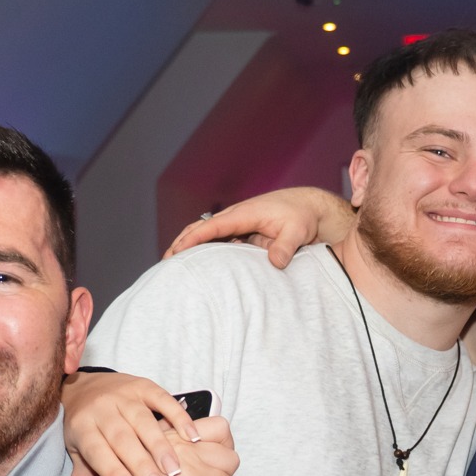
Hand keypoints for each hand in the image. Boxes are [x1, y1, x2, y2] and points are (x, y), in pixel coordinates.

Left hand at [62, 372, 207, 475]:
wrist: (83, 386)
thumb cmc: (84, 426)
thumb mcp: (76, 451)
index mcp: (83, 427)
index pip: (99, 453)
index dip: (116, 475)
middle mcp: (102, 409)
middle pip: (123, 439)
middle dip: (143, 466)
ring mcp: (124, 395)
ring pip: (143, 421)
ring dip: (161, 446)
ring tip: (176, 470)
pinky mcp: (143, 386)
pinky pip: (163, 399)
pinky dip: (179, 417)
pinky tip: (192, 437)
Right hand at [164, 187, 355, 269]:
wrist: (309, 207)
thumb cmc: (302, 216)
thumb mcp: (297, 231)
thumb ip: (285, 246)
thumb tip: (275, 263)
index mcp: (244, 214)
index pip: (212, 227)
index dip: (193, 239)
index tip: (177, 252)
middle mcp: (236, 218)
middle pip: (201, 229)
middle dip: (182, 244)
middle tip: (165, 264)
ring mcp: (237, 226)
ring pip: (207, 236)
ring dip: (189, 248)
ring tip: (173, 268)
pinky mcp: (242, 234)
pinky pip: (218, 243)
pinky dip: (204, 252)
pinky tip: (197, 268)